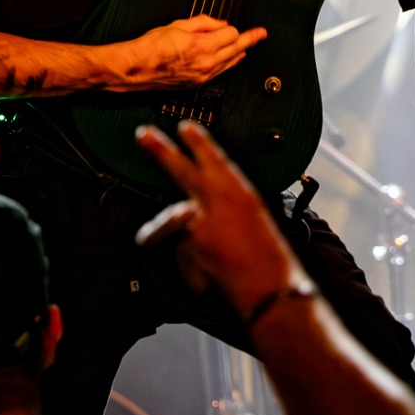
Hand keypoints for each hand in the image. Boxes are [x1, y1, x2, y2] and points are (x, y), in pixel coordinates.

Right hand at [112, 17, 264, 90]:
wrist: (136, 69)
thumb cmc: (151, 48)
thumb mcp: (178, 25)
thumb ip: (203, 23)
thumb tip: (219, 24)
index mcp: (203, 46)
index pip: (232, 34)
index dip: (231, 27)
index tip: (235, 24)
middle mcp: (207, 63)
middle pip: (237, 49)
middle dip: (250, 40)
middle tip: (261, 34)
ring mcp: (203, 76)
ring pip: (231, 63)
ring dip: (240, 52)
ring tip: (248, 46)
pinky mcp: (197, 84)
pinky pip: (220, 72)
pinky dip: (227, 63)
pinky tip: (231, 59)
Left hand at [134, 120, 303, 310]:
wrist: (271, 287)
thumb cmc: (270, 259)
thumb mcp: (257, 221)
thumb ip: (231, 209)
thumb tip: (204, 209)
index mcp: (242, 191)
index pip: (216, 158)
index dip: (199, 141)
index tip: (186, 126)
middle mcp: (222, 199)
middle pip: (184, 169)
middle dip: (162, 150)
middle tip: (143, 134)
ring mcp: (204, 219)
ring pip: (171, 215)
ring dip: (158, 227)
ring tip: (145, 237)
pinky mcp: (192, 242)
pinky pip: (178, 250)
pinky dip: (187, 266)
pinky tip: (203, 278)